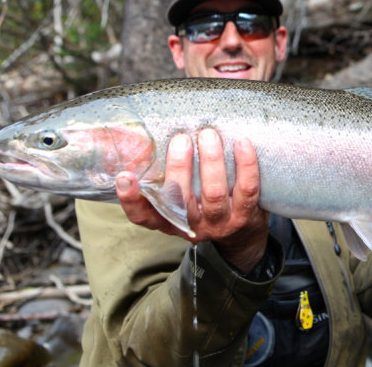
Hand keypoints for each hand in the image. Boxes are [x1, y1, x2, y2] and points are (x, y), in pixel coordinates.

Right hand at [116, 129, 268, 273]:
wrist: (242, 236)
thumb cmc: (205, 207)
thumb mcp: (181, 200)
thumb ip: (167, 179)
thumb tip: (153, 137)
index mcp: (168, 220)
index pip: (142, 216)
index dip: (131, 199)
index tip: (124, 176)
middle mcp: (191, 224)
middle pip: (179, 199)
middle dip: (179, 166)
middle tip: (181, 139)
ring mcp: (219, 222)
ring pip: (213, 192)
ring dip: (211, 161)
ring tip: (208, 135)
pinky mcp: (245, 216)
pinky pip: (246, 189)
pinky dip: (245, 164)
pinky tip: (242, 143)